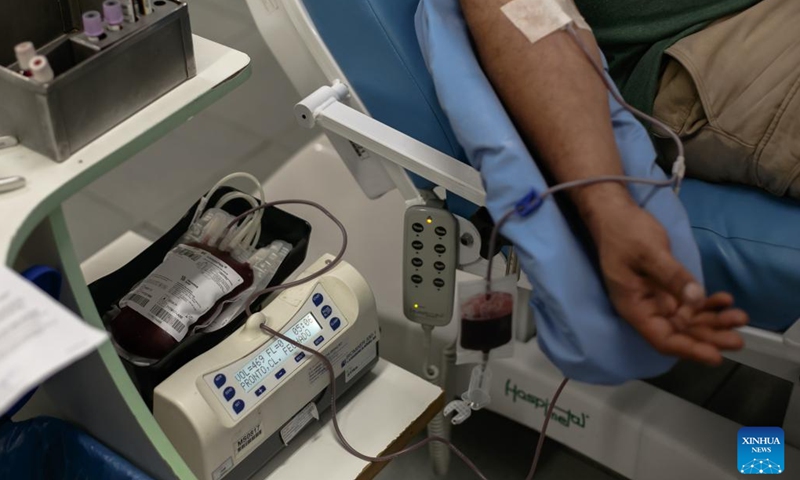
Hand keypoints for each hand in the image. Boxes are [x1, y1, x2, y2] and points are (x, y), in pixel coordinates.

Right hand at [582, 187, 747, 365]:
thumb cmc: (625, 233)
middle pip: (679, 332)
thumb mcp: (649, 252)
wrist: (615, 214)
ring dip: (713, 322)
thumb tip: (697, 300)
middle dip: (708, 337)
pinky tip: (725, 299)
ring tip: (739, 317)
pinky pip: (690, 303)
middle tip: (737, 339)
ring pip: (688, 320)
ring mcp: (657, 299)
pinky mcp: (666, 288)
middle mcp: (646, 308)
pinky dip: (708, 304)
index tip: (715, 356)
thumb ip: (672, 276)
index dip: (688, 349)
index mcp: (634, 306)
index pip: (662, 338)